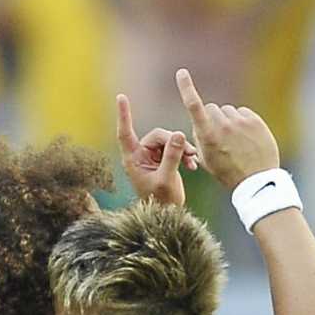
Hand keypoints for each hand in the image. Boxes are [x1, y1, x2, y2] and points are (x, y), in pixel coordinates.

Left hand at [116, 92, 198, 206]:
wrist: (168, 217)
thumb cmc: (161, 202)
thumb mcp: (167, 178)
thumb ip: (172, 156)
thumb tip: (178, 133)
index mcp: (133, 159)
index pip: (125, 133)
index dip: (124, 115)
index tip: (121, 97)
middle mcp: (140, 156)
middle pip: (157, 136)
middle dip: (175, 142)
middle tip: (191, 153)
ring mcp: (152, 158)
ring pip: (168, 142)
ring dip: (182, 149)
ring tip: (194, 160)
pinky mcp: (163, 162)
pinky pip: (174, 150)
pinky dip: (183, 155)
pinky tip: (193, 165)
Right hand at [175, 68, 278, 190]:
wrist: (257, 181)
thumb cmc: (228, 173)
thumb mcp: (207, 160)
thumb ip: (199, 138)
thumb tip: (198, 123)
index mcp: (208, 135)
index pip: (194, 106)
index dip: (186, 88)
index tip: (182, 73)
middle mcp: (223, 125)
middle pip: (212, 108)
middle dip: (213, 118)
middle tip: (221, 137)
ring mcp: (240, 122)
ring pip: (228, 111)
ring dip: (229, 120)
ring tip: (237, 141)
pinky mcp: (255, 121)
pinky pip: (243, 113)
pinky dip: (243, 122)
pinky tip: (247, 137)